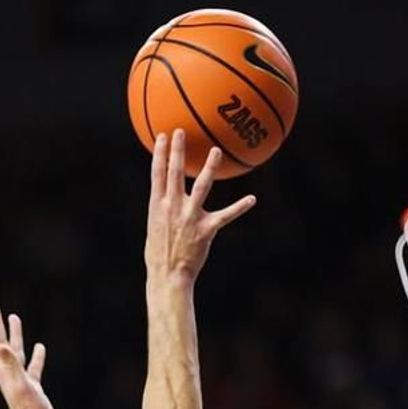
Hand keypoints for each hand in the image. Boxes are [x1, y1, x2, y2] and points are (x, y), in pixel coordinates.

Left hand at [0, 302, 56, 408]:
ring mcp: (21, 380)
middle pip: (1, 343)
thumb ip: (10, 365)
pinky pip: (34, 367)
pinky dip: (36, 355)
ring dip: (15, 335)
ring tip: (14, 318)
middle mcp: (9, 374)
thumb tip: (0, 345)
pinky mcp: (33, 388)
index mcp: (4, 372)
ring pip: (17, 352)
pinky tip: (40, 347)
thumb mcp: (20, 385)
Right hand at [145, 132, 254, 292]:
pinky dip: (239, 207)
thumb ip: (163, 209)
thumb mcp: (155, 228)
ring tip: (216, 150)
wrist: (168, 277)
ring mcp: (189, 218)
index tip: (162, 136)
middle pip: (174, 173)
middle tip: (181, 131)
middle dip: (178, 151)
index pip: (157, 174)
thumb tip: (168, 198)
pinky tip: (252, 199)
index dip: (159, 153)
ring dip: (209, 167)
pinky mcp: (205, 230)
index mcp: (157, 207)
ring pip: (201, 187)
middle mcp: (172, 208)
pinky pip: (225, 216)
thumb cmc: (160, 255)